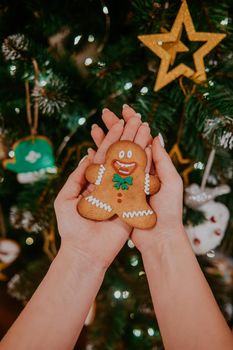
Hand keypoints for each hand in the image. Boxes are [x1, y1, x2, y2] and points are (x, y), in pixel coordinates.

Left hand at [54, 107, 150, 269]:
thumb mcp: (66, 198)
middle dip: (128, 137)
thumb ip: (77, 176)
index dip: (112, 138)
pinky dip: (145, 165)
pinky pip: (139, 181)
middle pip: (120, 156)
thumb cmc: (71, 227)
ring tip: (146, 127)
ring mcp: (122, 191)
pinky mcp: (132, 202)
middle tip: (137, 118)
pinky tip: (150, 149)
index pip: (105, 155)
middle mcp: (110, 183)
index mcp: (95, 181)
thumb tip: (87, 155)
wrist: (84, 251)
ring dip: (138, 146)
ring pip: (131, 164)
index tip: (119, 122)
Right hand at [96, 105, 183, 253]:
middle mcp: (137, 170)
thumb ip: (161, 159)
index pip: (140, 138)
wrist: (158, 236)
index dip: (132, 124)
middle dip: (115, 127)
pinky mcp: (116, 192)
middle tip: (104, 112)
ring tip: (94, 127)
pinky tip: (91, 152)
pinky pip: (105, 173)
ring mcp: (125, 180)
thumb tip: (155, 135)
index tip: (124, 109)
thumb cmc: (168, 209)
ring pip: (113, 156)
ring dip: (104, 141)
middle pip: (124, 144)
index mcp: (151, 165)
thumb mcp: (170, 181)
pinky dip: (98, 162)